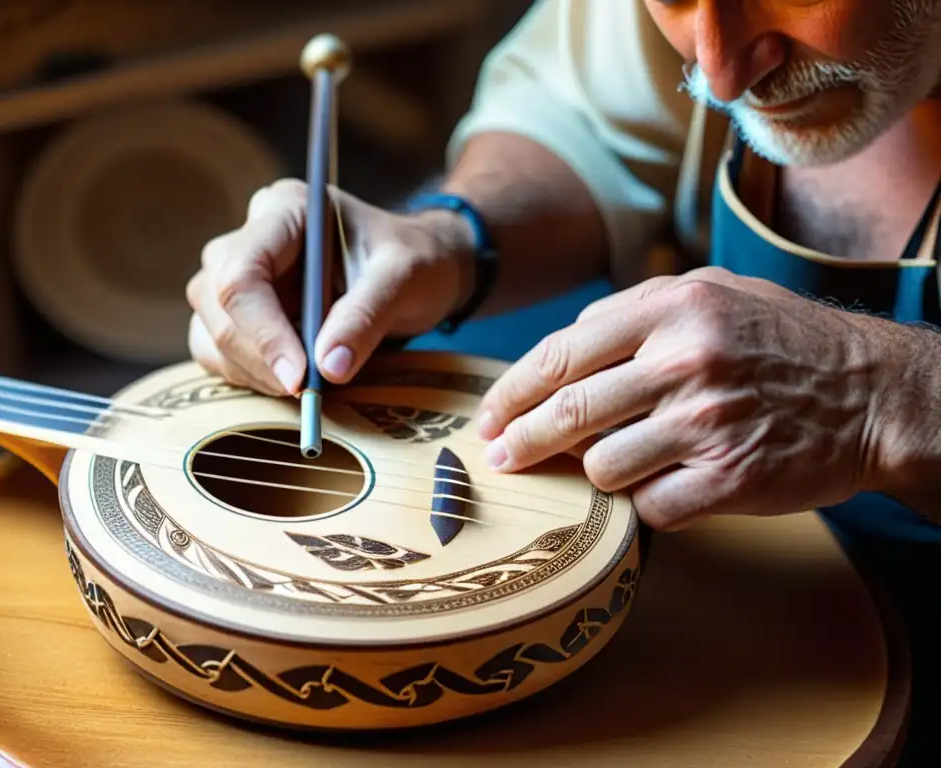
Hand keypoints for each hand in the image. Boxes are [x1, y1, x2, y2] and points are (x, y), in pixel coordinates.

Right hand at [186, 179, 472, 394]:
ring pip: (208, 332)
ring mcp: (236, 276)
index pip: (243, 271)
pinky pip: (218, 352)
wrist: (421, 270)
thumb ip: (366, 316)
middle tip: (306, 392)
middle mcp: (249, 238)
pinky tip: (294, 381)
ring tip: (308, 386)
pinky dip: (249, 377)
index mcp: (284, 210)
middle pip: (216, 302)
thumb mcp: (405, 279)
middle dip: (257, 356)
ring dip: (251, 371)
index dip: (262, 330)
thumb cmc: (415, 261)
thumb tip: (328, 367)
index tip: (298, 377)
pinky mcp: (239, 313)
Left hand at [474, 267, 886, 530]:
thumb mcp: (714, 292)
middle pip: (568, 412)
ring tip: (617, 464)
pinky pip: (651, 507)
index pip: (561, 355)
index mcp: (673, 308)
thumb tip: (568, 345)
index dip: (511, 391)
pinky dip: (645, 504)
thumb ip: (636, 310)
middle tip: (500, 457)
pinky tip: (661, 488)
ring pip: (602, 467)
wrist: (876, 393)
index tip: (488, 417)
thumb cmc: (784, 341)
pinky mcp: (730, 479)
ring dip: (596, 473)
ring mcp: (707, 424)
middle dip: (521, 441)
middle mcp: (685, 362)